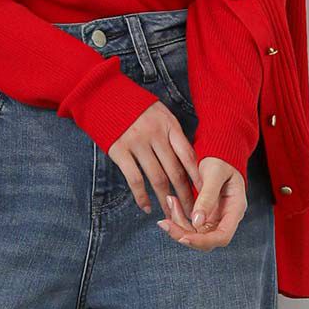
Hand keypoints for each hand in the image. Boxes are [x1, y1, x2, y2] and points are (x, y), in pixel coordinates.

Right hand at [107, 100, 201, 218]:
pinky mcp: (120, 151)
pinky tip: (146, 206)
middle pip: (176, 171)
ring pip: (157, 178)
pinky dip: (141, 196)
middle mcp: (156, 135)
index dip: (198, 176)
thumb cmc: (135, 107)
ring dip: (166, 199)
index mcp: (169, 125)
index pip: (188, 155)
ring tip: (172, 214)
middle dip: (185, 195)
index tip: (205, 193)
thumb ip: (172, 134)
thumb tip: (187, 159)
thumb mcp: (160, 113)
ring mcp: (137, 143)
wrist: (103, 94)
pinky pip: (135, 179)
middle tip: (192, 212)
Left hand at [157, 157, 246, 251]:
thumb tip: (197, 222)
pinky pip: (189, 225)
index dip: (203, 241)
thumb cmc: (221, 161)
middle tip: (164, 223)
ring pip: (194, 234)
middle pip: (207, 240)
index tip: (183, 238)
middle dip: (183, 235)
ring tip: (170, 200)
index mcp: (235, 209)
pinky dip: (178, 217)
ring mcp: (215, 219)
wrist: (218, 155)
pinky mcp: (204, 217)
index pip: (222, 236)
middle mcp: (226, 219)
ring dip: (178, 224)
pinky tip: (172, 201)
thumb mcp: (214, 173)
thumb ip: (207, 196)